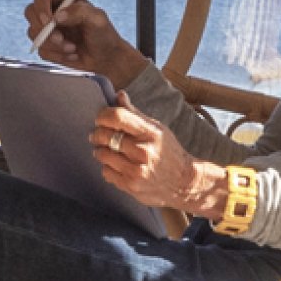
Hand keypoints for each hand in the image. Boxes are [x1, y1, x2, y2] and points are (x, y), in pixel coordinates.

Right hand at [25, 0, 141, 90]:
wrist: (106, 59)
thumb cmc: (104, 36)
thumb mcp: (98, 20)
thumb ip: (80, 12)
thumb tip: (58, 15)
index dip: (41, 5)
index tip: (48, 20)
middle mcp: (54, 11)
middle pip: (31, 11)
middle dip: (43, 29)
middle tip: (60, 39)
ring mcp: (48, 29)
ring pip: (33, 33)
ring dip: (54, 45)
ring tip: (73, 48)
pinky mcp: (47, 45)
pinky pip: (41, 50)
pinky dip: (57, 55)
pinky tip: (71, 54)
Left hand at [89, 105, 224, 217]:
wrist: (183, 182)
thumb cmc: (168, 152)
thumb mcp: (157, 129)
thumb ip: (135, 113)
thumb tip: (119, 95)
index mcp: (150, 133)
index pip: (118, 117)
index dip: (103, 115)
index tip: (100, 119)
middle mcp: (143, 151)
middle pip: (106, 136)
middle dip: (97, 134)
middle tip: (96, 135)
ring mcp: (136, 170)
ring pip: (103, 154)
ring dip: (100, 151)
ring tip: (107, 150)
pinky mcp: (131, 185)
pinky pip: (106, 172)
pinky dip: (107, 167)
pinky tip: (116, 165)